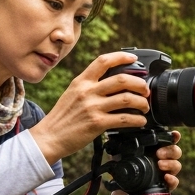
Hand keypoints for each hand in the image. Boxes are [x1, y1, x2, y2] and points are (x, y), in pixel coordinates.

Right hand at [29, 52, 150, 164]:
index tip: (134, 58)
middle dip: (140, 84)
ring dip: (142, 103)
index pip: (103, 61)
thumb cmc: (62, 118)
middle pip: (122, 79)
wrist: (49, 137)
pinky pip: (125, 119)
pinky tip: (140, 121)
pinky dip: (137, 120)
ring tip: (144, 107)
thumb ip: (89, 86)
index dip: (121, 57)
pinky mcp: (97, 123)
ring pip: (127, 99)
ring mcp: (93, 107)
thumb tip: (113, 83)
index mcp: (81, 82)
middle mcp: (87, 91)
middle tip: (145, 90)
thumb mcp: (72, 93)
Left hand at [106, 131, 181, 194]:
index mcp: (155, 150)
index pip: (168, 141)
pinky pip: (175, 182)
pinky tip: (166, 177)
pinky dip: (172, 179)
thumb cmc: (125, 172)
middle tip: (159, 153)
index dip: (173, 137)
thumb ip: (121, 147)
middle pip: (175, 152)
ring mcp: (166, 173)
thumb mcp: (121, 157)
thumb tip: (114, 136)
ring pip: (176, 165)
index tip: (174, 135)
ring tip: (160, 164)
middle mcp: (163, 160)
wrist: (124, 192)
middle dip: (169, 151)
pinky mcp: (166, 186)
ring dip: (170, 164)